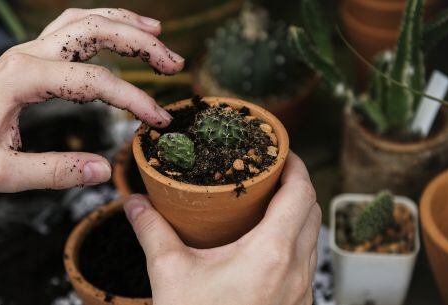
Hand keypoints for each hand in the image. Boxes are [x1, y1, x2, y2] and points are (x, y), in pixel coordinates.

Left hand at [0, 8, 183, 191]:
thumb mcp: (2, 175)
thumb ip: (55, 172)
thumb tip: (104, 170)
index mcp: (22, 78)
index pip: (94, 81)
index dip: (133, 98)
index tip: (158, 120)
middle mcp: (26, 55)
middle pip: (94, 30)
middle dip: (140, 42)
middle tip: (174, 63)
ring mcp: (26, 52)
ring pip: (83, 21)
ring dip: (123, 24)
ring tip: (158, 34)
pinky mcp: (27, 60)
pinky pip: (70, 30)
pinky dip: (101, 26)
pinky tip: (120, 32)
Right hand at [124, 153, 320, 304]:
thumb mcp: (169, 273)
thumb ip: (152, 231)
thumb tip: (134, 203)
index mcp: (272, 253)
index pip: (300, 193)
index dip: (295, 164)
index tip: (280, 150)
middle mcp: (297, 270)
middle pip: (312, 210)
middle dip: (296, 184)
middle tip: (270, 170)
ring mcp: (302, 292)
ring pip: (312, 238)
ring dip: (298, 213)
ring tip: (269, 201)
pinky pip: (307, 263)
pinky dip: (295, 242)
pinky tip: (267, 243)